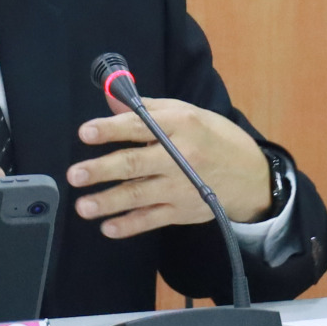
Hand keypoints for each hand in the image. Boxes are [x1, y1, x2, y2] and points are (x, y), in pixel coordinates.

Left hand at [66, 97, 269, 237]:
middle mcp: (180, 157)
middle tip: (75, 174)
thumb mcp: (186, 112)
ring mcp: (181, 187)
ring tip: (83, 206)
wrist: (251, 176)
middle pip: (135, 163)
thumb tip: (112, 97)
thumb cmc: (213, 137)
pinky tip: (108, 227)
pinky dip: (130, 225)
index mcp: (181, 125)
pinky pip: (152, 219)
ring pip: (140, 195)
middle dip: (102, 170)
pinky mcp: (183, 211)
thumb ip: (148, 108)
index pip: (140, 125)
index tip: (86, 133)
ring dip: (109, 202)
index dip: (111, 129)